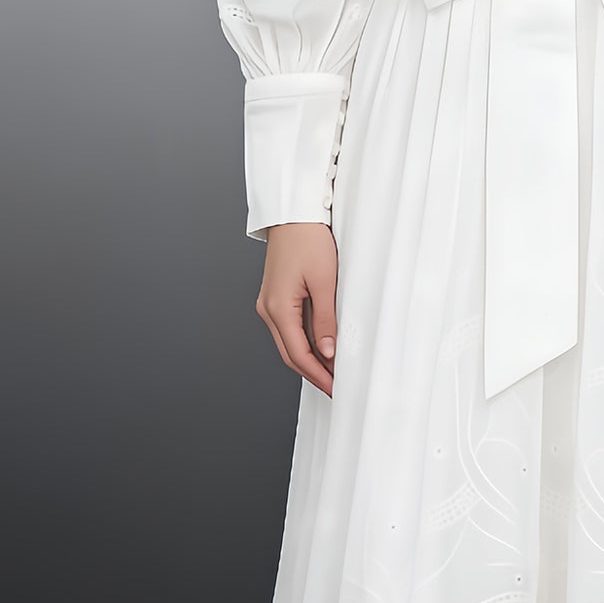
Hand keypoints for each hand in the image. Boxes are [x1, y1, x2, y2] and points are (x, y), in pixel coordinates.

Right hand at [258, 222, 338, 396]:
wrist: (293, 214)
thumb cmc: (308, 240)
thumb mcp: (324, 282)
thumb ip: (325, 320)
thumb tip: (328, 352)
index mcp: (277, 308)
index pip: (298, 355)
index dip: (318, 375)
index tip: (335, 388)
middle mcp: (268, 309)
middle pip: (290, 354)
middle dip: (313, 373)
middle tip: (335, 387)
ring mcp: (269, 304)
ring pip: (289, 342)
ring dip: (310, 359)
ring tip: (333, 371)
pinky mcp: (275, 297)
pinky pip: (289, 328)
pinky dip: (305, 342)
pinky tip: (322, 347)